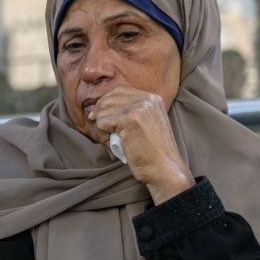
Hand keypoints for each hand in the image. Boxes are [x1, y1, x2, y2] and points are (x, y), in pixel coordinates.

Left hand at [90, 85, 193, 203]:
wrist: (165, 168)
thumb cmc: (151, 152)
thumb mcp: (144, 124)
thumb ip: (127, 113)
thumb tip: (94, 109)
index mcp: (152, 98)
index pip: (119, 90)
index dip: (105, 104)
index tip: (99, 120)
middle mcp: (147, 98)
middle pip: (108, 98)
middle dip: (100, 116)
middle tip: (105, 135)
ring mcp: (139, 107)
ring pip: (102, 111)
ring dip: (102, 129)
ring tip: (112, 142)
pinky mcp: (129, 119)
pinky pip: (102, 122)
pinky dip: (103, 136)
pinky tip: (114, 145)